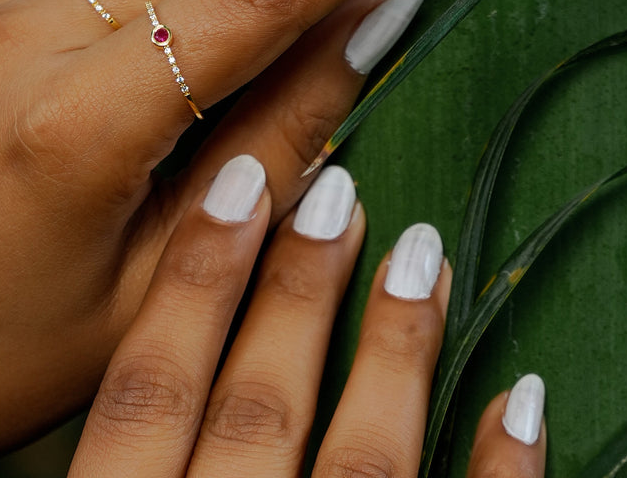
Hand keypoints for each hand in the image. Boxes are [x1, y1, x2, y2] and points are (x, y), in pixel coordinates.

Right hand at [67, 155, 546, 477]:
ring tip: (421, 250)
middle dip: (295, 291)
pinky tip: (521, 396)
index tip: (240, 179)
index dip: (191, 280)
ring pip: (360, 466)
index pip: (144, 393)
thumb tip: (105, 321)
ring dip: (394, 353)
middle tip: (342, 185)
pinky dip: (498, 473)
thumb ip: (109, 454)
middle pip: (252, 412)